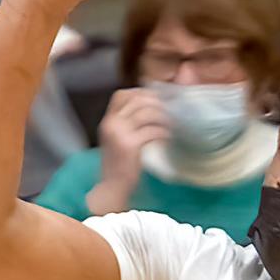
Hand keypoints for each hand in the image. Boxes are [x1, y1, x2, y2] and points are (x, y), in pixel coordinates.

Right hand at [86, 88, 168, 214]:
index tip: (156, 99)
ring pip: (147, 113)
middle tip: (169, 109)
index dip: (140, 93)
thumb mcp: (116, 138)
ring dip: (163, 116)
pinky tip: (168, 136)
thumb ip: (126, 123)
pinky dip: (163, 132)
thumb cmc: (119, 163)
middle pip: (137, 100)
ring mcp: (119, 133)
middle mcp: (111, 123)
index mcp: (107, 120)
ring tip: (171, 123)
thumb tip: (152, 107)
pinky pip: (152, 131)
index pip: (121, 95)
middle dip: (157, 103)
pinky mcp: (130, 145)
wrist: (112, 186)